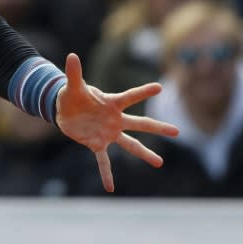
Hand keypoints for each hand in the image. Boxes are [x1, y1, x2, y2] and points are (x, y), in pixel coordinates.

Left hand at [55, 53, 178, 192]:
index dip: (143, 92)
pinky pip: (104, 161)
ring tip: (159, 163)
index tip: (159, 87)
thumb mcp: (72, 85)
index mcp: (111, 103)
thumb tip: (71, 56)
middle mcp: (115, 119)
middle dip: (157, 127)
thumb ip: (73, 73)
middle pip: (139, 123)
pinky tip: (110, 187)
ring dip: (144, 153)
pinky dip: (106, 173)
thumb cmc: (73, 96)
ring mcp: (109, 133)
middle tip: (177, 132)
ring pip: (130, 144)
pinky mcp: (97, 144)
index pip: (130, 96)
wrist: (65, 111)